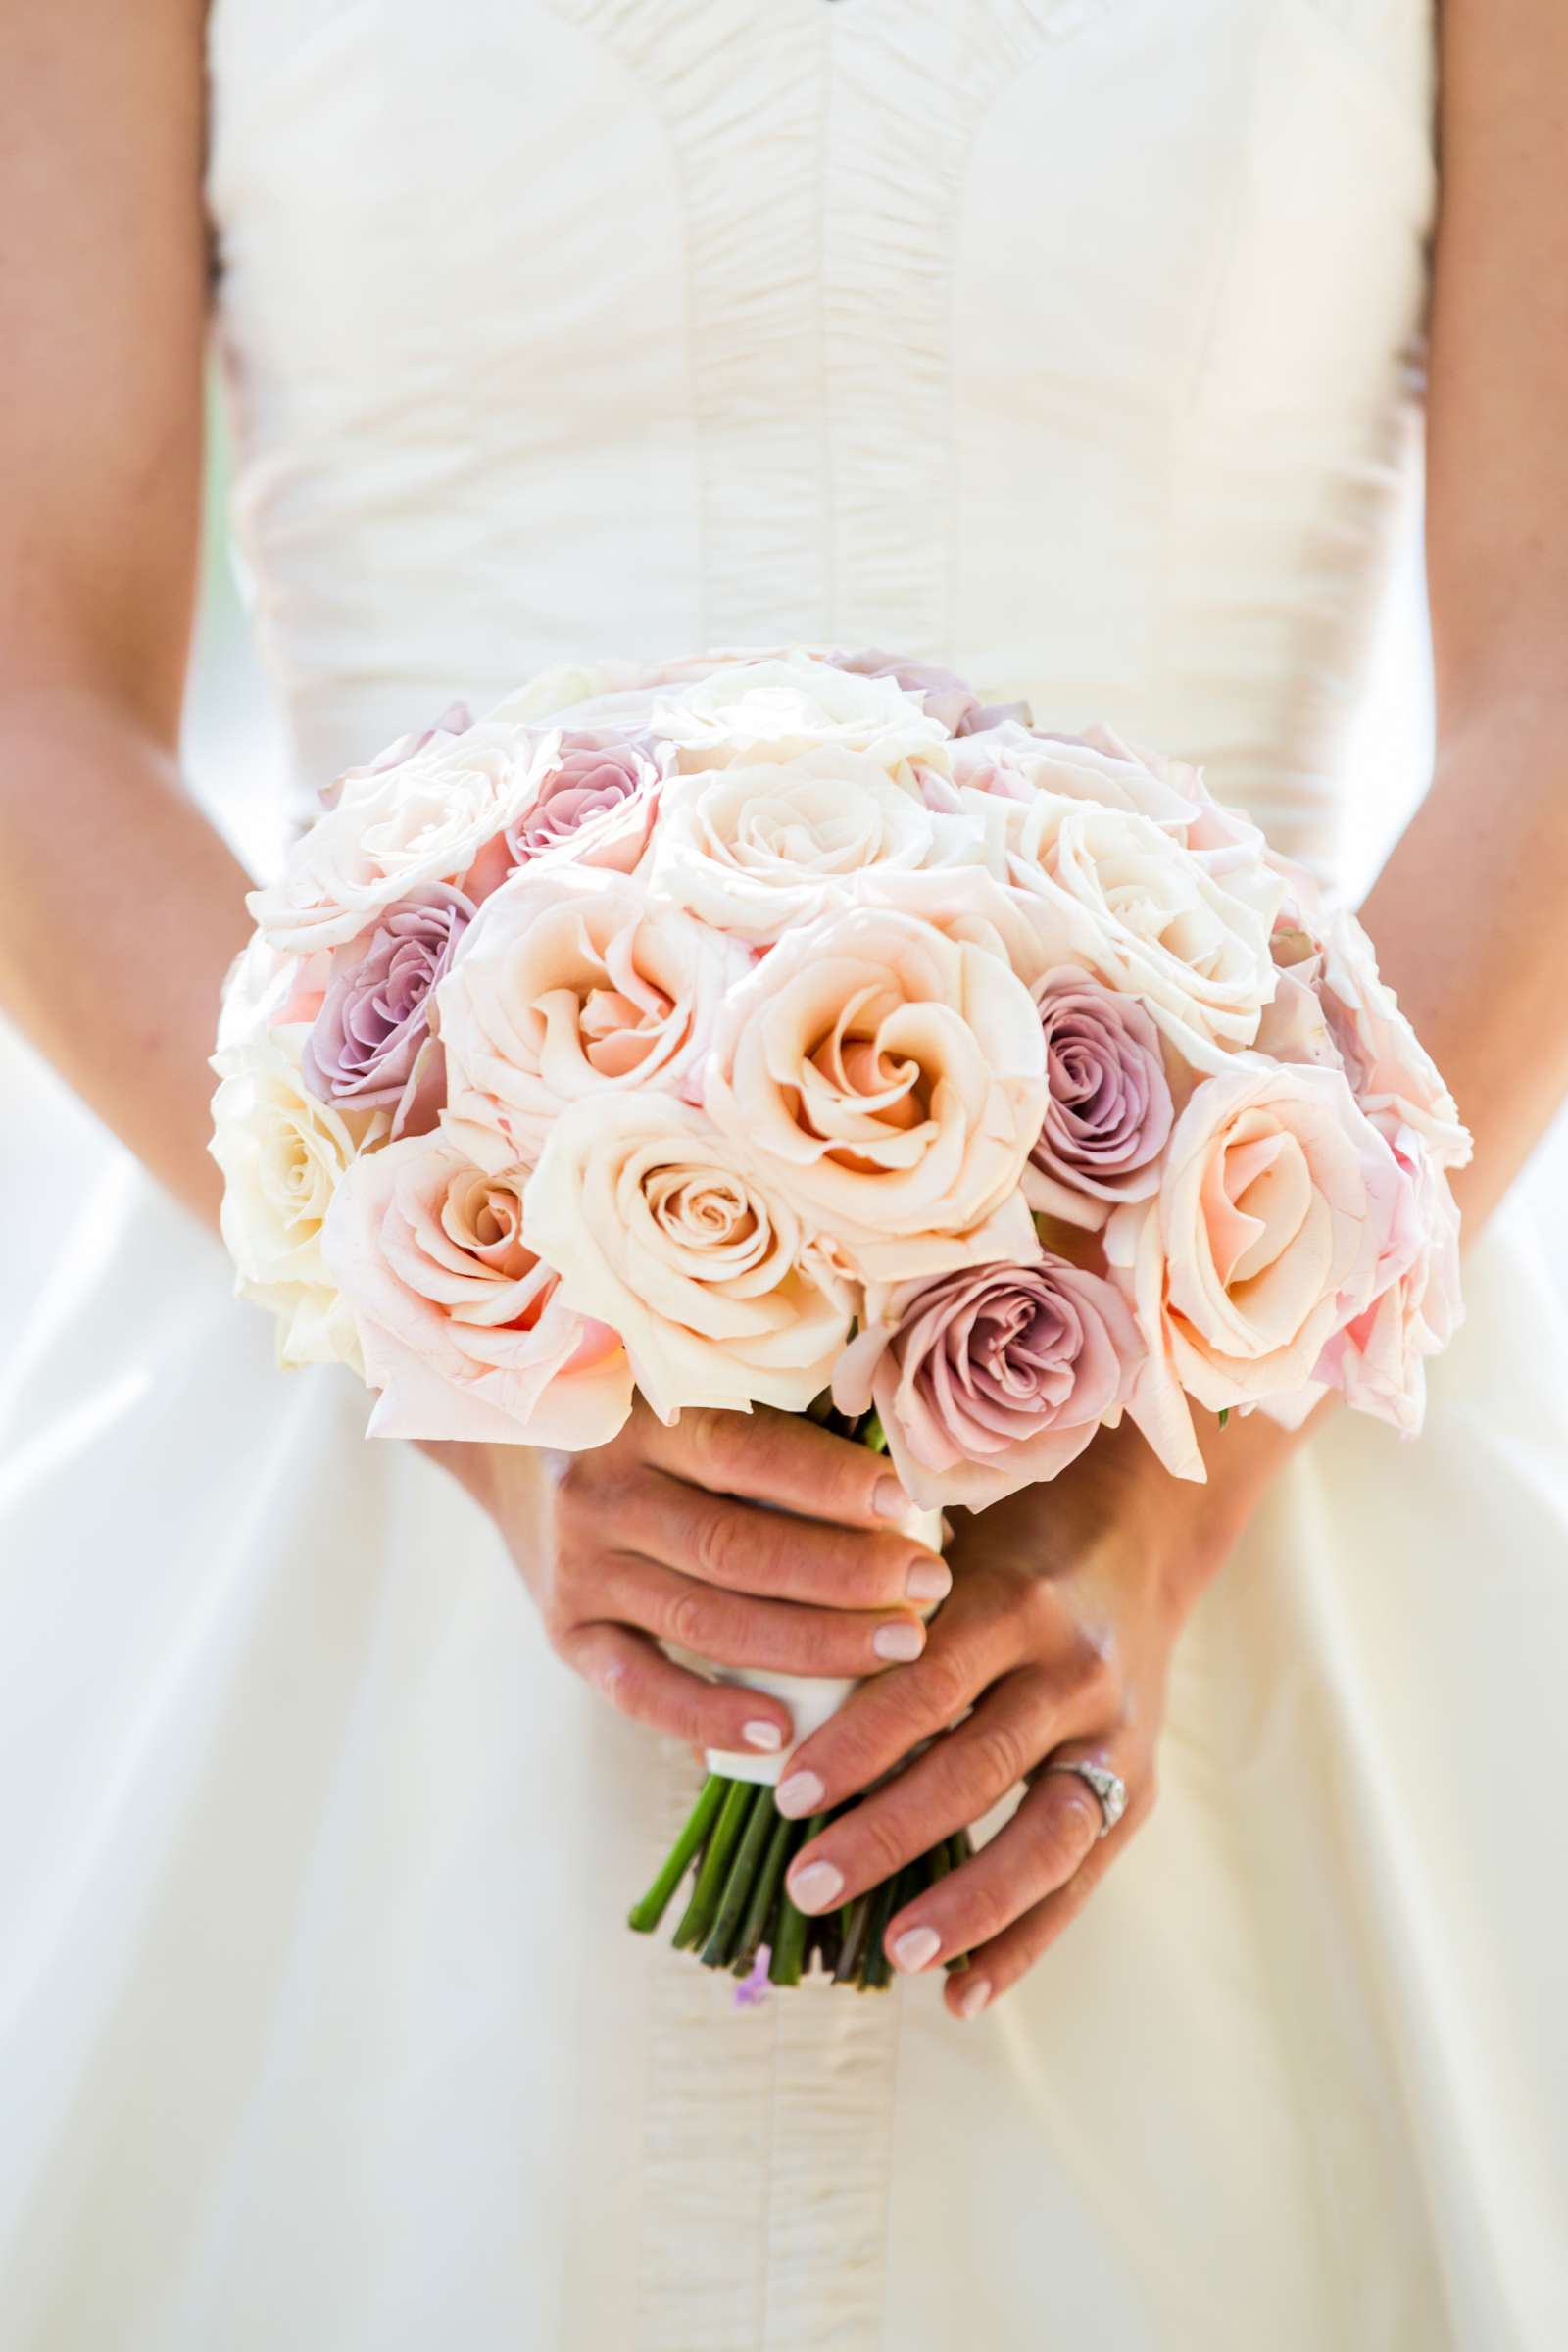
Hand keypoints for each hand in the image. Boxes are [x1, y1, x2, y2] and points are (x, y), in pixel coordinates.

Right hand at [440, 1403, 949, 1758]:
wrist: (513, 1452)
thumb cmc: (646, 1419)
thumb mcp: (689, 1393)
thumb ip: (775, 1418)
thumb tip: (903, 1462)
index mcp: (640, 1419)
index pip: (749, 1453)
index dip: (833, 1483)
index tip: (910, 1507)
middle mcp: (603, 1494)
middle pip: (738, 1547)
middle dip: (846, 1574)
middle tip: (928, 1586)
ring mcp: (580, 1569)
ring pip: (707, 1620)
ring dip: (812, 1642)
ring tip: (900, 1648)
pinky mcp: (567, 1632)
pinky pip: (640, 1688)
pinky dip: (708, 1716)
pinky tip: (779, 1732)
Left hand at [770, 1422, 1248, 2018]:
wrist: (1136, 1538)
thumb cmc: (1000, 1544)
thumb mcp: (943, 1551)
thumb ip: (876, 1622)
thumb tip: (755, 1710)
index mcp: (1013, 1600)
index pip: (927, 1684)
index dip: (858, 1741)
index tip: (785, 1792)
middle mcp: (1073, 1669)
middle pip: (979, 1765)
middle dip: (889, 1833)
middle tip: (806, 1883)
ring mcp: (1115, 1734)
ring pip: (1046, 1833)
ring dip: (969, 1903)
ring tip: (896, 1954)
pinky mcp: (1138, 1786)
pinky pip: (1081, 1877)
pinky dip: (1025, 1941)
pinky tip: (961, 1995)